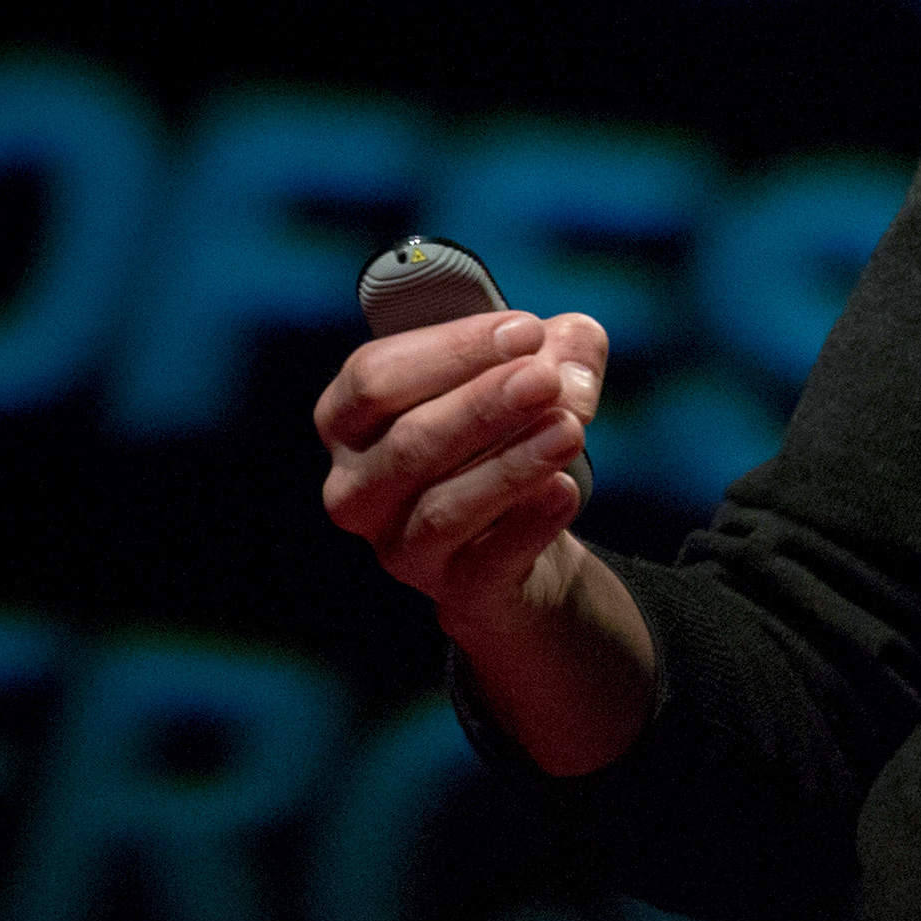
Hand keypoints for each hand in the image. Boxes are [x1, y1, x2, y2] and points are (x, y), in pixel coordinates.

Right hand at [315, 309, 655, 773]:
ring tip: (569, 428)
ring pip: (442, 508)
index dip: (449, 350)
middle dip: (480, 405)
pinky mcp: (453, 591)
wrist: (528, 533)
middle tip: (543, 378)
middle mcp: (358, 488)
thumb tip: (571, 368)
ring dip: (509, 465)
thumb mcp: (537, 371)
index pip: (374, 377)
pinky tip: (563, 491)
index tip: (523, 329)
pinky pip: (486, 562)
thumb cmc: (512, 429)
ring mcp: (399, 547)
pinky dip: (528, 524)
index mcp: (350, 419)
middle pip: (407, 443)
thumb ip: (563, 349)